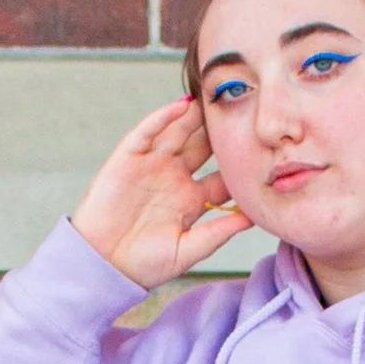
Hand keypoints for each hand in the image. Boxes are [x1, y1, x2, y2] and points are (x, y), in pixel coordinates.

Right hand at [69, 97, 251, 292]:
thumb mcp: (188, 251)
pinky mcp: (128, 159)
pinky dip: (163, 118)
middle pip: (203, 147)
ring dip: (194, 116)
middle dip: (218, 130)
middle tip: (242, 109)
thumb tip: (253, 217)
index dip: (238, 162)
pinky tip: (181, 106)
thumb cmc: (144, 265)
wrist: (103, 265)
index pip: (221, 175)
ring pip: (178, 133)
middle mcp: (174, 178)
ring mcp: (151, 166)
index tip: (261, 148)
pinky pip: (147, 133)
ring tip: (214, 98)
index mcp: (192, 200)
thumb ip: (219, 232)